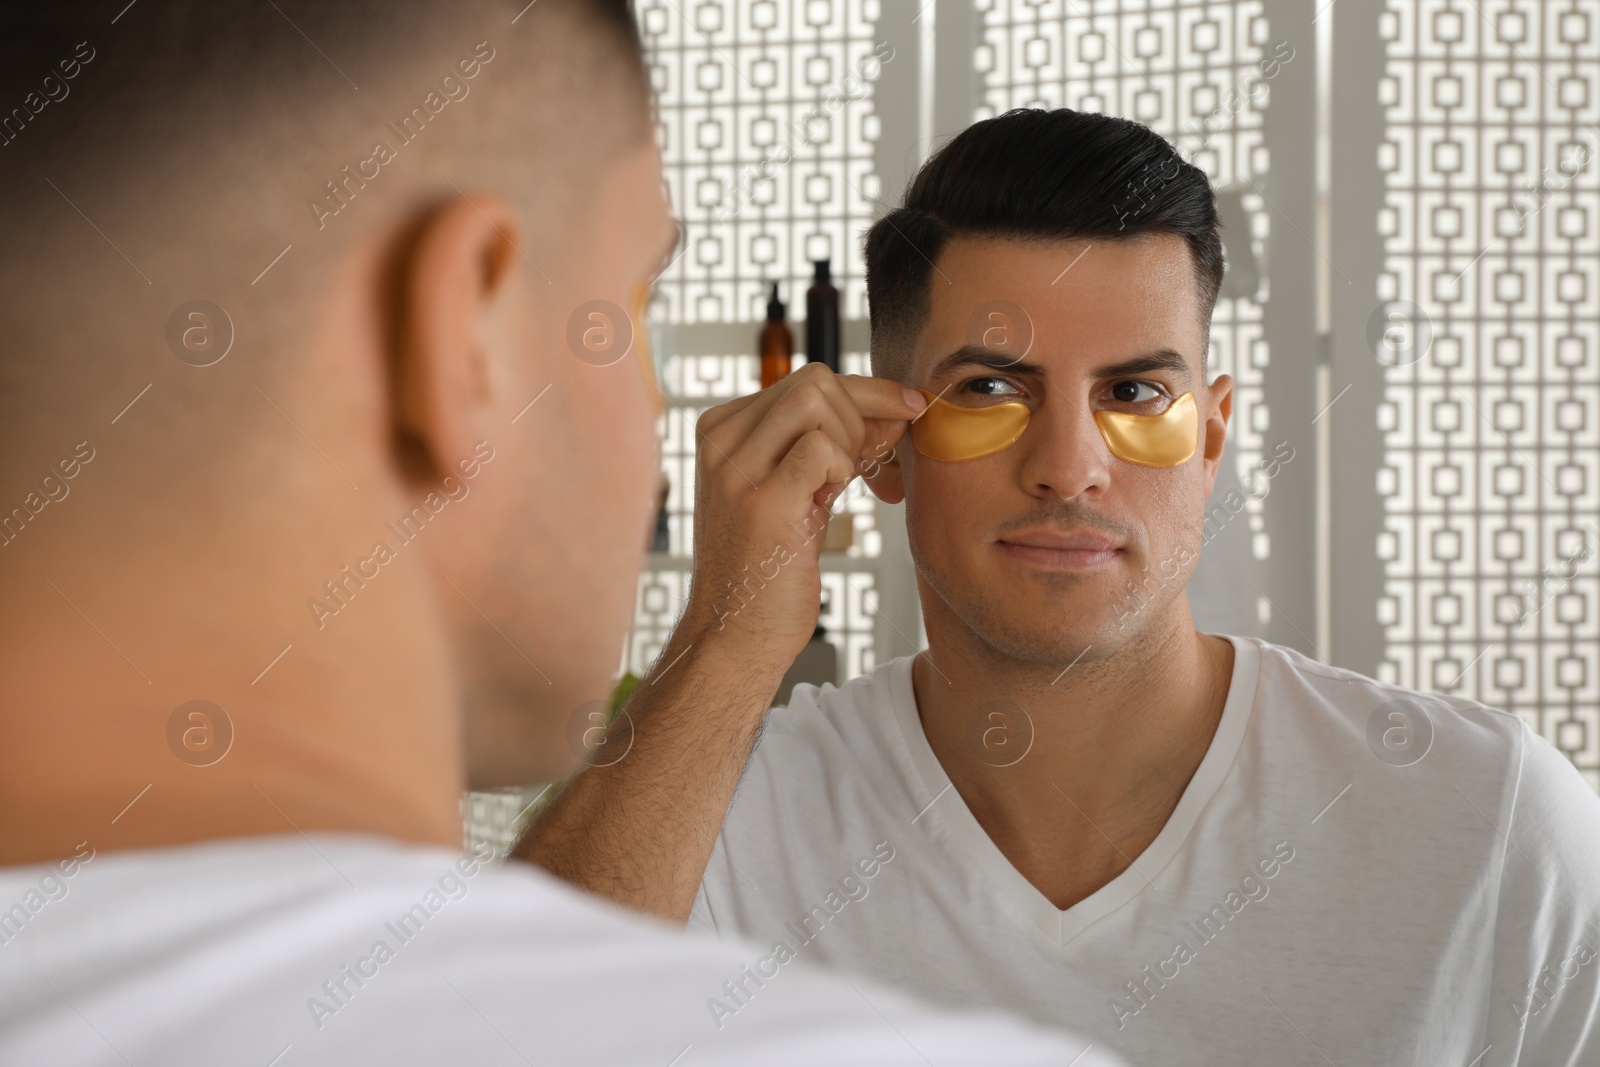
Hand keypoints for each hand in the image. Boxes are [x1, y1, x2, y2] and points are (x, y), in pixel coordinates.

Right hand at [679, 363, 925, 665]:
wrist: (735, 635)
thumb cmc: (770, 569)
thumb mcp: (796, 490)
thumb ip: (832, 445)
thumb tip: (896, 407)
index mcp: (721, 430)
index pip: (806, 378)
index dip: (865, 395)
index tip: (902, 414)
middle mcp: (720, 441)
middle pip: (816, 381)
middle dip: (861, 418)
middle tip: (866, 468)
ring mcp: (736, 469)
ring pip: (818, 401)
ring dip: (849, 443)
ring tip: (836, 490)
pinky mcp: (762, 501)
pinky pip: (823, 447)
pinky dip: (843, 469)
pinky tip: (827, 502)